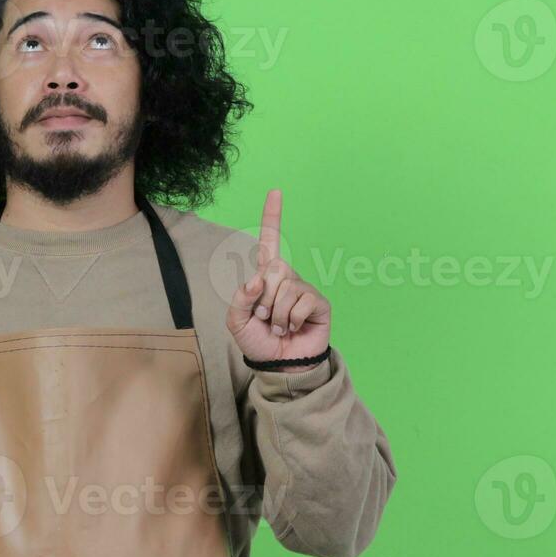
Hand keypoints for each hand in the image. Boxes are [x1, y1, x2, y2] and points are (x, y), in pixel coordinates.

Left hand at [226, 189, 331, 369]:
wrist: (278, 364)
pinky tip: (293, 328)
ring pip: (285, 289)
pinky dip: (291, 320)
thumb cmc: (258, 341)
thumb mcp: (236, 321)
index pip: (270, 241)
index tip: (275, 191)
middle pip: (273, 270)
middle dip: (263, 299)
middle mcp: (287, 277)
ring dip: (276, 315)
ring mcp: (304, 289)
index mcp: (266, 276)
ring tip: (278, 327)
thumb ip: (240, 298)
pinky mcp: (318, 303)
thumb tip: (259, 278)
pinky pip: (301, 302)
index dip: (272, 216)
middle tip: (264, 318)